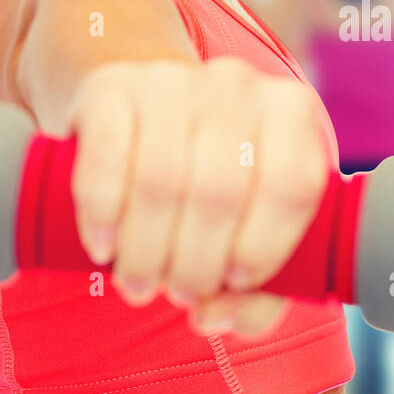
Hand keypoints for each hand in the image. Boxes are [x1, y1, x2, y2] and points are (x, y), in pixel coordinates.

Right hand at [66, 57, 331, 336]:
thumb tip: (214, 315)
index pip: (291, 184)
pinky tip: (102, 246)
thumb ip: (257, 289)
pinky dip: (102, 213)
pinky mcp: (111, 86)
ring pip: (161, 179)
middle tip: (177, 293)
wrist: (146, 115)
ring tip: (139, 282)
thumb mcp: (251, 227)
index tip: (234, 281)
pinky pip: (107, 154)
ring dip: (145, 251)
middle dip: (194, 264)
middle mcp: (236, 83)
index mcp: (290, 111)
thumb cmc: (212, 182)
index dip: (264, 247)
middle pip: (219, 191)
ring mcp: (170, 78)